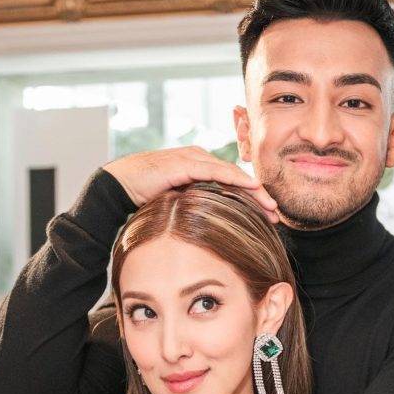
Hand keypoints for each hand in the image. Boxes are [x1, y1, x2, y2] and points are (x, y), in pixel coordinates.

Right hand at [104, 147, 279, 222]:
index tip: (267, 217)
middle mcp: (199, 159)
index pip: (231, 183)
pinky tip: (252, 190)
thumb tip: (208, 234)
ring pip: (232, 174)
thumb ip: (193, 213)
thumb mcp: (175, 207)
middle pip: (236, 178)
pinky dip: (236, 180)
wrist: (117, 186)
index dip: (251, 199)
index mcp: (198, 168)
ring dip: (253, 191)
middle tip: (276, 214)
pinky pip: (217, 171)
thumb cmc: (142, 199)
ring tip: (270, 207)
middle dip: (258, 196)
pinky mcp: (185, 163)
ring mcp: (193, 159)